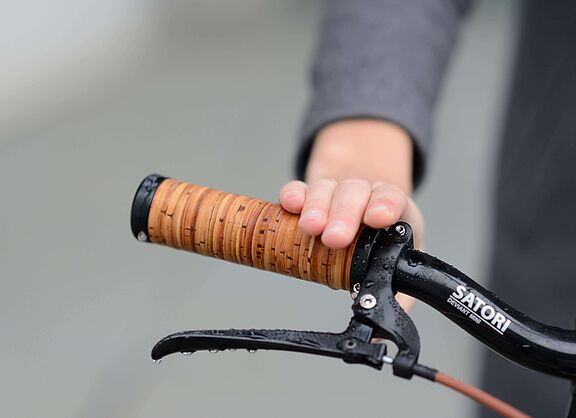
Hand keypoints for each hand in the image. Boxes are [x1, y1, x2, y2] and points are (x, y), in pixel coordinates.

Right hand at [280, 119, 424, 310]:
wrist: (370, 213)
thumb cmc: (386, 244)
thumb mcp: (400, 266)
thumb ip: (397, 296)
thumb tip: (380, 333)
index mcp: (392, 209)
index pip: (391, 197)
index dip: (384, 205)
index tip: (377, 219)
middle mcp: (364, 195)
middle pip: (354, 193)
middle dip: (343, 215)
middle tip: (335, 239)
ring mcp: (335, 192)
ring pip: (326, 189)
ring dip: (317, 207)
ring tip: (310, 228)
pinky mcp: (309, 195)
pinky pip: (300, 189)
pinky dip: (294, 195)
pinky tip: (291, 205)